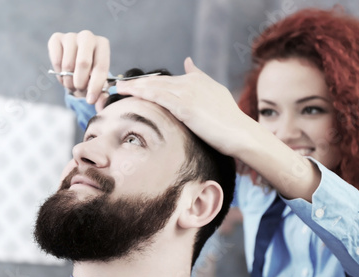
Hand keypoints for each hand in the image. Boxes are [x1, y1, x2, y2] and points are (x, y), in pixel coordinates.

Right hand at [48, 30, 109, 103]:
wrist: (76, 65)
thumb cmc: (90, 74)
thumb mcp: (99, 84)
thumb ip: (102, 94)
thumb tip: (101, 104)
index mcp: (103, 44)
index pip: (100, 66)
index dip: (95, 86)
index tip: (90, 100)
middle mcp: (88, 36)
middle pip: (83, 63)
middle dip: (80, 82)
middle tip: (79, 88)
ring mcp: (71, 36)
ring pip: (67, 64)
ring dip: (68, 80)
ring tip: (72, 83)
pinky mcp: (56, 38)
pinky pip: (56, 60)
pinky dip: (59, 72)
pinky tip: (63, 73)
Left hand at [115, 57, 256, 156]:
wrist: (241, 133)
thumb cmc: (229, 120)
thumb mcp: (215, 93)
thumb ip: (200, 78)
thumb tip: (187, 62)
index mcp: (197, 80)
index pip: (165, 79)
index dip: (147, 82)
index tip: (132, 85)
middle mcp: (191, 83)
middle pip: (156, 80)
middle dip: (136, 83)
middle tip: (118, 86)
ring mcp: (188, 94)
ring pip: (154, 86)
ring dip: (134, 87)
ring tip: (117, 89)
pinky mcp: (185, 107)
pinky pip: (158, 96)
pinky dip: (142, 93)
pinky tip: (130, 93)